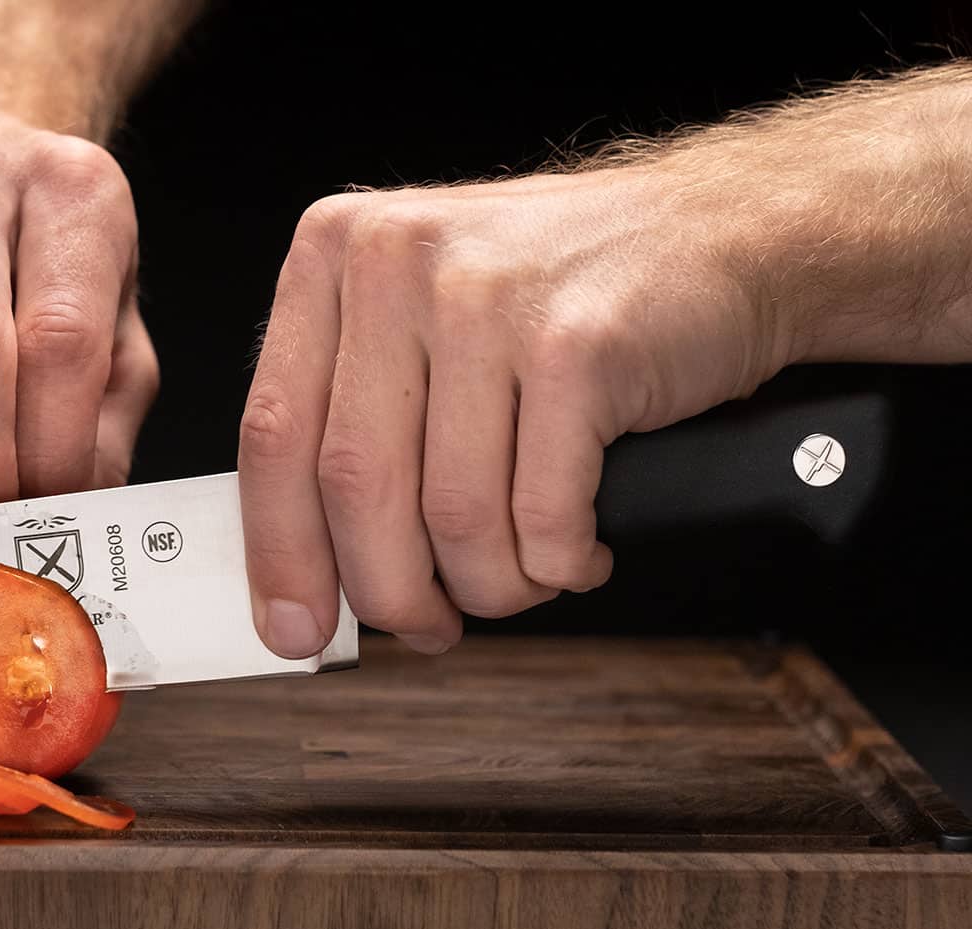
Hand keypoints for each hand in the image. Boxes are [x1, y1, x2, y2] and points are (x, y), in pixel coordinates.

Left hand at [239, 170, 791, 656]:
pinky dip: (561, 563)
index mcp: (336, 254)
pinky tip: (578, 551)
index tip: (293, 627)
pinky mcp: (576, 345)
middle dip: (391, 590)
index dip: (280, 552)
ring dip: (493, 585)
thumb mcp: (424, 316)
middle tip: (426, 626)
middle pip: (355, 485)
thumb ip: (354, 415)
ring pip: (453, 516)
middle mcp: (397, 262)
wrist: (725, 233)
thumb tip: (302, 569)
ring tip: (522, 577)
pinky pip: (543, 515)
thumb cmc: (567, 293)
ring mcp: (486, 298)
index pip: (271, 433)